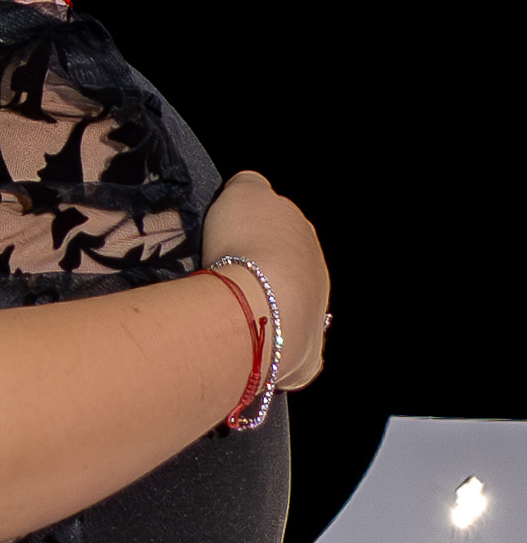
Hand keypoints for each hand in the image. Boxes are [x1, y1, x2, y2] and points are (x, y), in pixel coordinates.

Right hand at [198, 172, 327, 390]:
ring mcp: (315, 316)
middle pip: (288, 270)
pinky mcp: (307, 357)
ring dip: (267, 310)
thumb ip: (250, 185)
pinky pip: (289, 352)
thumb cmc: (246, 245)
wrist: (257, 303)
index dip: (254, 234)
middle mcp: (317, 272)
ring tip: (231, 313)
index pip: (281, 228)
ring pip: (291, 309)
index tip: (228, 243)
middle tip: (226, 280)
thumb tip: (252, 188)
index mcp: (303, 232)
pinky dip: (271, 350)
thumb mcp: (243, 192)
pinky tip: (247, 348)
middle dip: (262, 274)